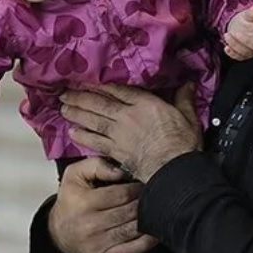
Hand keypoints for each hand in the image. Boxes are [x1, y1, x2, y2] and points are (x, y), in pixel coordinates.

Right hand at [48, 157, 156, 252]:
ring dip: (147, 219)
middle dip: (144, 202)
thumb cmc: (70, 201)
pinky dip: (147, 241)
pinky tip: (153, 232)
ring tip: (153, 210)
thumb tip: (121, 171)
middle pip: (130, 212)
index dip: (136, 188)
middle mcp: (90, 225)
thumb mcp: (75, 174)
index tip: (143, 184)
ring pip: (133, 229)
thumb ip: (97, 165)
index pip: (122, 194)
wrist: (58, 232)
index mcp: (84, 203)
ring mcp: (97, 243)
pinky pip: (132, 250)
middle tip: (152, 195)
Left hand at [60, 83, 201, 182]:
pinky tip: (72, 133)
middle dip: (81, 98)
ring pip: (93, 120)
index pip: (118, 90)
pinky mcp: (116, 151)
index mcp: (146, 104)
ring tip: (63, 109)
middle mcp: (128, 116)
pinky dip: (83, 136)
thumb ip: (184, 98)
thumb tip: (188, 83)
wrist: (174, 171)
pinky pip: (95, 141)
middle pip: (100, 104)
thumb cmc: (183, 144)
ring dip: (77, 114)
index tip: (88, 81)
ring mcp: (120, 134)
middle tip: (65, 94)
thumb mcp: (188, 116)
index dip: (101, 85)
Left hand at [223, 5, 252, 59]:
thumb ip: (251, 13)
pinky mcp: (245, 56)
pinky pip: (239, 57)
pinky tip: (226, 47)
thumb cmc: (249, 21)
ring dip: (235, 45)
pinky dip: (232, 53)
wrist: (240, 27)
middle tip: (234, 32)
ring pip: (246, 52)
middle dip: (244, 40)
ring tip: (227, 35)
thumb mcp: (249, 15)